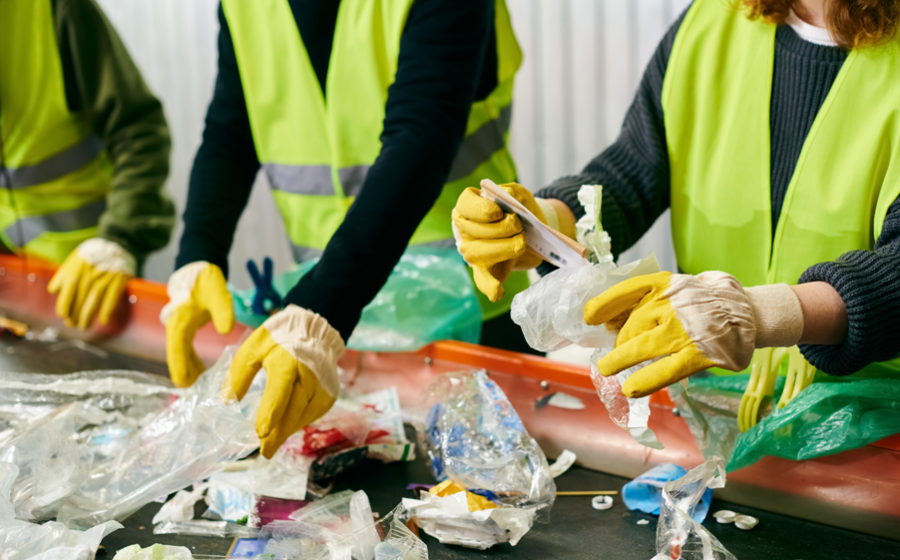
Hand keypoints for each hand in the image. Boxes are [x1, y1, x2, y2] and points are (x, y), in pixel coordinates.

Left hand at [48, 238, 134, 329]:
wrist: (115, 245)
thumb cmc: (91, 257)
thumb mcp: (73, 261)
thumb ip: (62, 275)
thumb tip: (54, 291)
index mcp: (77, 269)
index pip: (68, 290)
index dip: (65, 304)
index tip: (63, 315)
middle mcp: (90, 273)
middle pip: (81, 297)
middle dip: (75, 314)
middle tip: (73, 325)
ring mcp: (105, 277)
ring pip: (95, 299)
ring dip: (89, 315)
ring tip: (84, 325)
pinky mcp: (119, 280)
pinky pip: (112, 297)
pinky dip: (108, 309)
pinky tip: (104, 320)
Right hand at [161, 262, 234, 387]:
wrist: (198, 267)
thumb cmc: (206, 279)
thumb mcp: (217, 292)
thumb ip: (223, 310)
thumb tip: (226, 329)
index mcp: (180, 320)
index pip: (177, 348)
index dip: (179, 367)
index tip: (183, 385)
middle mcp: (176, 326)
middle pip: (177, 355)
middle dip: (186, 374)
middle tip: (199, 394)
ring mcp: (179, 328)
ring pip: (181, 354)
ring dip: (190, 369)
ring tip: (203, 387)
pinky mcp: (185, 328)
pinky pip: (186, 349)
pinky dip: (193, 361)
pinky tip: (203, 372)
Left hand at [225, 305, 344, 457]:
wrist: (315, 332)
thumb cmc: (279, 341)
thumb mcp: (253, 349)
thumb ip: (239, 374)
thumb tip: (227, 400)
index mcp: (288, 360)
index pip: (281, 388)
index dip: (271, 411)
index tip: (261, 432)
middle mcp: (310, 375)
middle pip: (294, 409)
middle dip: (279, 432)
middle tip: (264, 451)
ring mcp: (323, 387)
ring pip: (304, 416)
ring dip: (287, 430)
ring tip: (271, 443)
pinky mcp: (330, 395)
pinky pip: (312, 414)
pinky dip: (298, 423)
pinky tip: (286, 429)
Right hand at [453, 183, 545, 301]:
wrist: (531, 231)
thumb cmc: (520, 210)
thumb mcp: (519, 195)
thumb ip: (513, 193)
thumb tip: (508, 197)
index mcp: (470, 206)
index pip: (466, 205)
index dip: (480, 209)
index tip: (497, 212)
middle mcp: (465, 229)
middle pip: (473, 230)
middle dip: (499, 229)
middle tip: (519, 227)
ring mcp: (472, 250)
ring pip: (478, 253)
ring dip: (502, 249)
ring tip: (521, 243)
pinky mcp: (484, 269)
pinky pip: (481, 279)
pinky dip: (489, 287)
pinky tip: (497, 292)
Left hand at [585, 271, 760, 397]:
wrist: (749, 311)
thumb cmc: (703, 301)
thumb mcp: (675, 289)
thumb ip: (647, 301)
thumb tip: (609, 321)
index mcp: (663, 285)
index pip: (625, 291)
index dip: (603, 305)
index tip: (589, 317)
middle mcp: (670, 304)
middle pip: (630, 326)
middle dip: (621, 342)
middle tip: (617, 354)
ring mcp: (683, 331)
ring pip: (640, 348)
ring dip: (619, 361)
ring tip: (607, 370)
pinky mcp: (697, 355)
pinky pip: (664, 370)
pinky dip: (645, 381)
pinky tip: (631, 389)